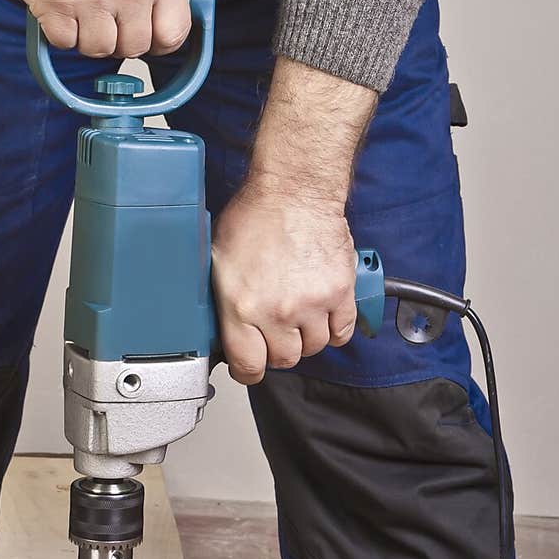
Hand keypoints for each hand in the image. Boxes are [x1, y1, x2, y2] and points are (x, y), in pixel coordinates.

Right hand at [0, 0, 189, 58]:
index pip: (174, 32)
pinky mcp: (57, 5)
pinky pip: (66, 43)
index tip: (148, 36)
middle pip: (134, 47)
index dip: (160, 41)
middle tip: (105, 15)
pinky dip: (61, 31)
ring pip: (100, 50)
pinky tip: (60, 4)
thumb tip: (165, 18)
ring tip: (81, 6)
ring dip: (88, 36)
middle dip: (119, 38)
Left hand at [211, 58, 376, 382]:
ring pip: (314, 347)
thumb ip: (220, 301)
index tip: (250, 366)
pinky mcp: (340, 292)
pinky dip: (334, 330)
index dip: (249, 370)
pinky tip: (322, 317)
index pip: (249, 366)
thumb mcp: (217, 261)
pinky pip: (341, 332)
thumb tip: (217, 330)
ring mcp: (312, 304)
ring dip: (306, 338)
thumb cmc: (255, 216)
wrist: (295, 189)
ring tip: (298, 319)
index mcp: (241, 306)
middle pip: (285, 359)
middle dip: (278, 350)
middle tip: (274, 333)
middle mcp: (278, 310)